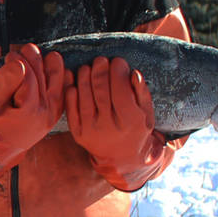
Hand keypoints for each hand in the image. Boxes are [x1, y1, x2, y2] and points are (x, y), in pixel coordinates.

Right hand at [0, 43, 67, 189]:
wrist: (1, 148)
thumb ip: (4, 82)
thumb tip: (17, 63)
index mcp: (30, 110)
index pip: (29, 79)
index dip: (21, 63)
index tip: (11, 53)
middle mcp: (45, 113)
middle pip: (43, 80)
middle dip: (36, 61)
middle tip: (28, 48)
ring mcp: (52, 115)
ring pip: (57, 86)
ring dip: (54, 69)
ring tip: (50, 55)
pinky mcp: (55, 115)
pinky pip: (63, 95)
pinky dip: (64, 82)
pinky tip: (64, 71)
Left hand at [66, 56, 166, 188]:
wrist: (120, 156)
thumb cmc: (136, 128)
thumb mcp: (146, 113)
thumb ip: (142, 93)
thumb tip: (133, 73)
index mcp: (130, 121)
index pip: (120, 91)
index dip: (117, 73)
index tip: (117, 60)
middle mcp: (109, 126)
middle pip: (101, 92)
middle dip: (100, 71)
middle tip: (100, 60)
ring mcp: (91, 130)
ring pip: (84, 97)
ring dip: (84, 78)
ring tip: (87, 67)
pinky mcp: (77, 133)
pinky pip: (71, 109)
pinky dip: (71, 92)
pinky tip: (74, 80)